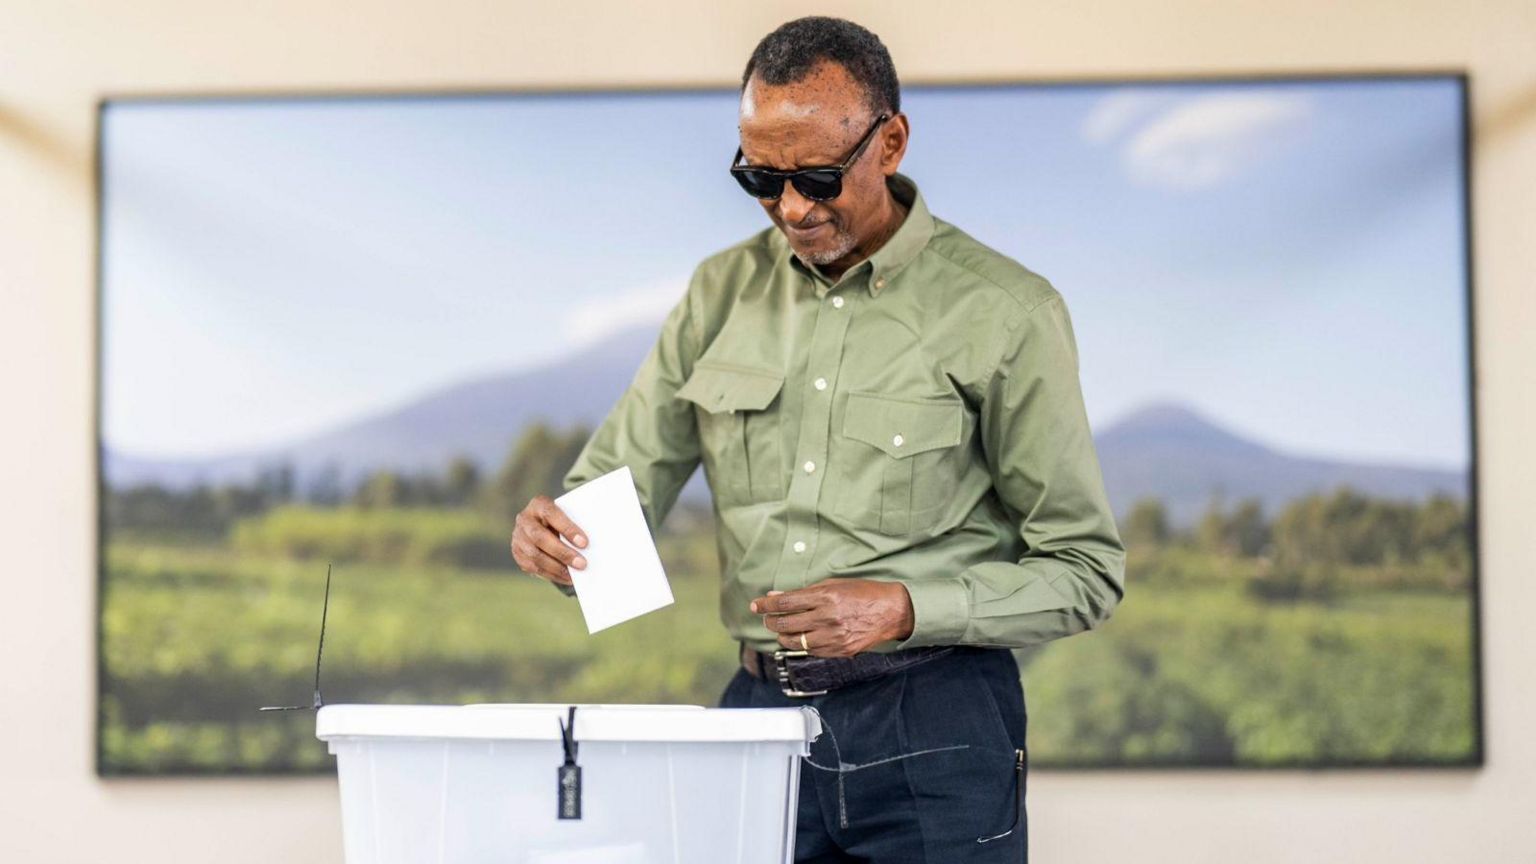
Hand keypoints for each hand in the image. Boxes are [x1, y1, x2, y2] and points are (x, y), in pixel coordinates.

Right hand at [510, 495, 586, 586]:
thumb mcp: (567, 514)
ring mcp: (518, 537)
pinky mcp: (517, 553)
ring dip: (557, 567)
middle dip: (562, 552)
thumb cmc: (562, 519)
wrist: (543, 524)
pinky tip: (565, 578)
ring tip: (574, 575)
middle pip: (540, 537)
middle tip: (581, 563)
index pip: (551, 514)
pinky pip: (532, 567)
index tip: (584, 543)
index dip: (567, 528)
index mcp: (538, 504)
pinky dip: (551, 575)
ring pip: (535, 555)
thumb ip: (576, 523)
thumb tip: (590, 544)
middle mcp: (524, 519)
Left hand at [749, 580, 914, 657]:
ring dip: (783, 636)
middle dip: (770, 621)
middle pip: (785, 624)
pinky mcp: (839, 651)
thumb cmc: (863, 593)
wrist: (891, 612)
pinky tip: (801, 637)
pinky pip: (810, 651)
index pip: (785, 602)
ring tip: (782, 630)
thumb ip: (804, 592)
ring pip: (794, 641)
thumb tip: (776, 596)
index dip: (766, 605)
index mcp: (826, 597)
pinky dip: (801, 644)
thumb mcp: (833, 584)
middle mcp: (827, 618)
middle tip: (767, 618)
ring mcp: (833, 638)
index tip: (755, 605)